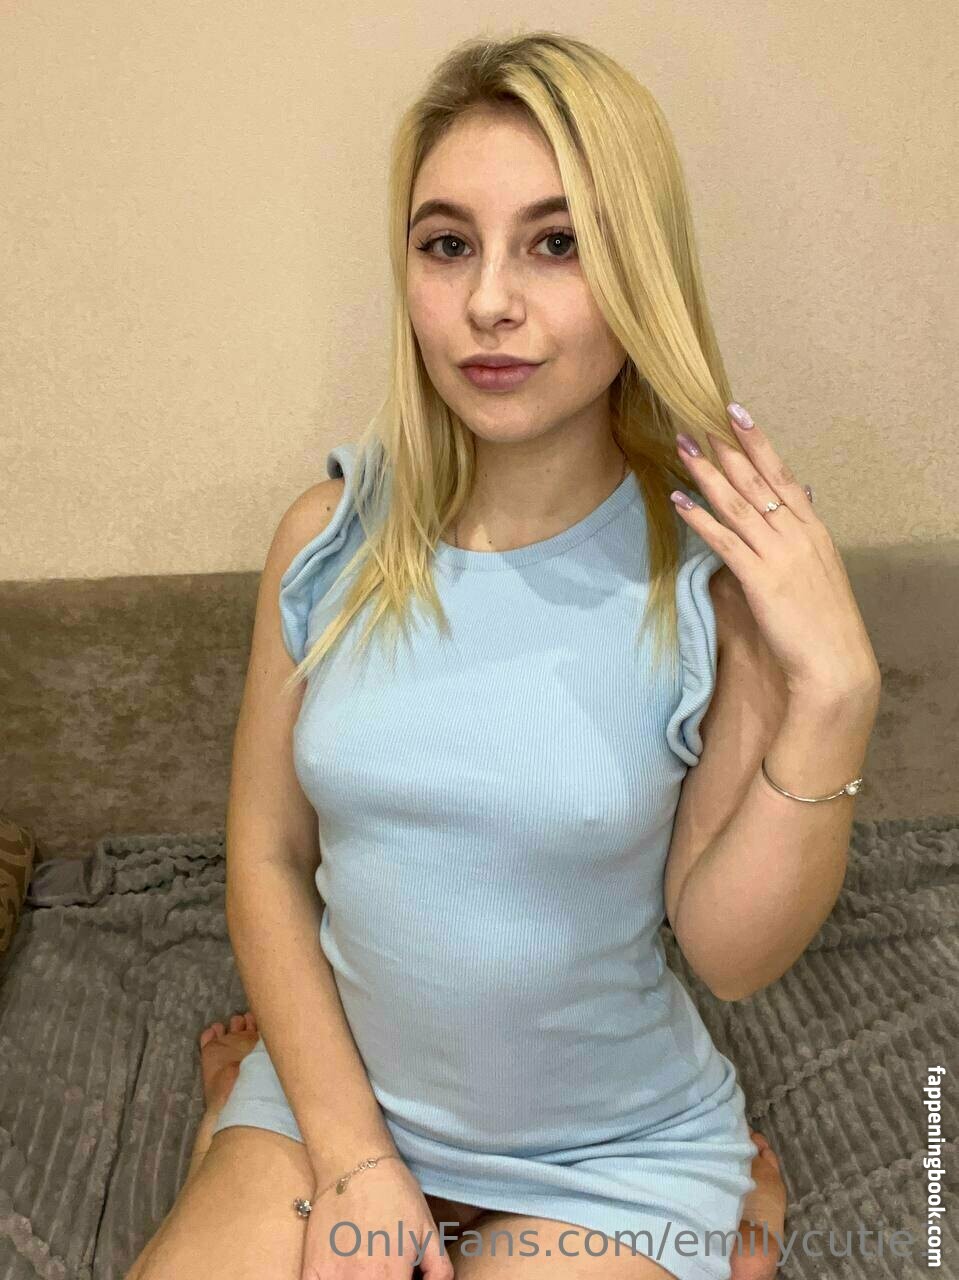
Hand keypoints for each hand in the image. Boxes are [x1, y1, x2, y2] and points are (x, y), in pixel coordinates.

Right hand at [299, 1158, 453, 1279]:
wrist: (354, 1164)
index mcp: (392, 1277)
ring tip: (365, 1270)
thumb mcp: (428, 1229)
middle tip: (385, 1271)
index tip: (403, 1278)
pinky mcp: (311, 1271)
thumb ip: (438, 1269)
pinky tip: (341, 1275)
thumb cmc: (395, 1194)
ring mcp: (332, 1279)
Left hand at [671, 404, 880, 699]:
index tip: (736, 412)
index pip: (782, 474)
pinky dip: (700, 518)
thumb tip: (799, 504)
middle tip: (697, 418)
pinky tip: (678, 501)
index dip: (758, 442)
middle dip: (725, 447)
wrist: (834, 662)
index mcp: (813, 529)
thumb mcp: (821, 569)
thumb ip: (804, 535)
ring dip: (707, 473)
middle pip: (757, 480)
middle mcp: (797, 534)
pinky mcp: (760, 579)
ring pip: (738, 504)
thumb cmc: (824, 622)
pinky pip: (725, 541)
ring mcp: (779, 554)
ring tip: (683, 447)